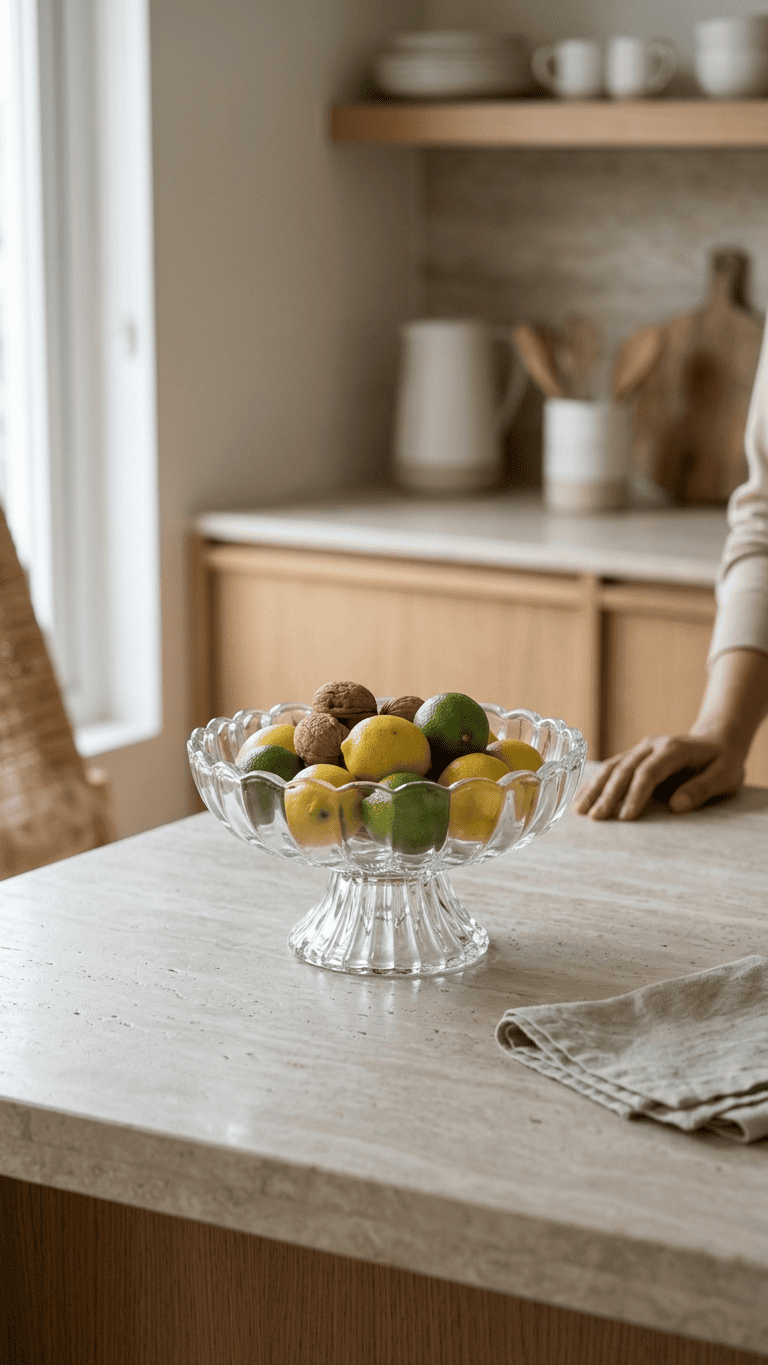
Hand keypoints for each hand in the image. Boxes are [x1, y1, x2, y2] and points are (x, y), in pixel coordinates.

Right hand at [573, 734, 745, 820]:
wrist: (717, 742)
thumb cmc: (723, 763)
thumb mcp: (725, 776)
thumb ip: (703, 789)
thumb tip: (676, 806)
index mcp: (674, 749)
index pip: (648, 772)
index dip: (636, 794)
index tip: (626, 818)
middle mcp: (652, 745)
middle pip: (625, 769)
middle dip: (609, 794)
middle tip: (597, 819)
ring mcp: (641, 749)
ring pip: (613, 767)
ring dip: (595, 788)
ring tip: (581, 811)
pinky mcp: (634, 756)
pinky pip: (611, 769)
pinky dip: (596, 784)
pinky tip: (582, 799)